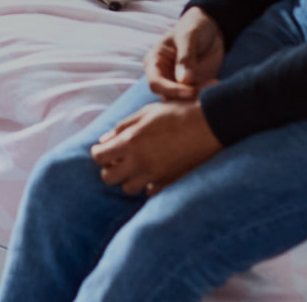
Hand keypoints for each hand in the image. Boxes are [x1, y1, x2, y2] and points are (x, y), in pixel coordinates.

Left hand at [91, 100, 220, 194]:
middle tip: (117, 159)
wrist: (208, 125)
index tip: (104, 149)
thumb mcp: (144, 113)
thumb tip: (103, 141)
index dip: (98, 153)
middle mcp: (140, 162)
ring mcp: (156, 175)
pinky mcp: (171, 182)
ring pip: (128, 189)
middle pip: (109, 179)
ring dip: (128, 178)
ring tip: (135, 166)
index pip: (99, 157)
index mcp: (130, 142)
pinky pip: (150, 192)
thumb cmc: (175, 114)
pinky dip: (147, 185)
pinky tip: (152, 172)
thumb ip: (121, 127)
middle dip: (109, 169)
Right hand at [144, 7, 224, 101]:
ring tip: (213, 83)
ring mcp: (177, 83)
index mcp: (154, 62)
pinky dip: (205, 95)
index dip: (171, 90)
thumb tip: (183, 80)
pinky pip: (195, 98)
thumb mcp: (188, 37)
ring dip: (197, 97)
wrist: (211, 28)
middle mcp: (163, 75)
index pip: (155, 83)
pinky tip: (214, 83)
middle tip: (207, 88)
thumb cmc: (193, 27)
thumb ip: (185, 58)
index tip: (190, 91)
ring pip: (182, 101)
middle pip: (168, 97)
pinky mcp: (192, 87)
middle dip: (186, 97)